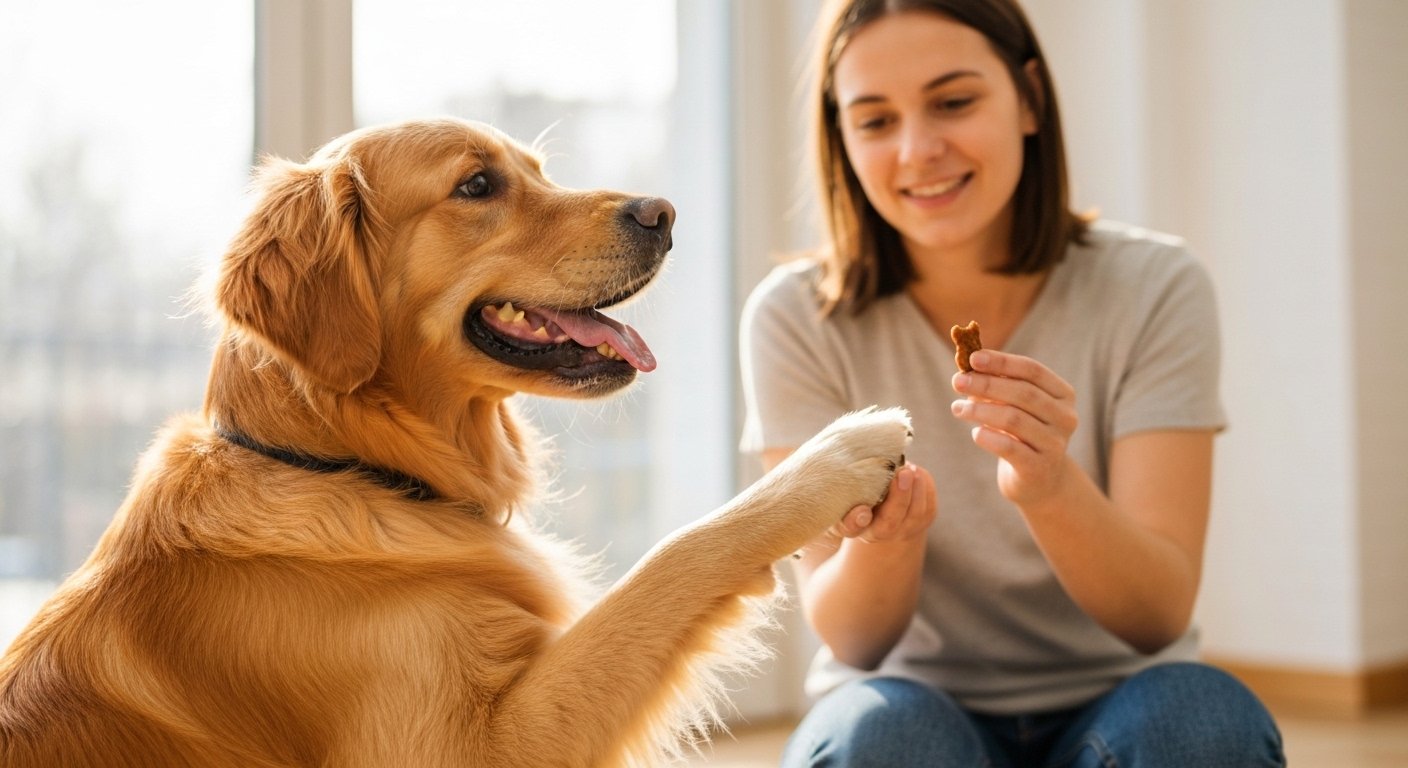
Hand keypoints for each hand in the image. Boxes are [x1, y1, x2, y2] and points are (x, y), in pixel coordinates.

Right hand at [831, 463, 936, 543]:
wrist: (883, 503)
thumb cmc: (859, 487)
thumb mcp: (850, 483)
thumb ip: (851, 476)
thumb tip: (857, 453)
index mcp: (852, 524)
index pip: (850, 528)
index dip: (855, 521)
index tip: (863, 510)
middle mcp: (876, 533)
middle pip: (889, 524)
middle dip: (899, 498)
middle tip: (903, 473)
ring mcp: (901, 530)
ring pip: (915, 515)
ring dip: (916, 489)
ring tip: (910, 469)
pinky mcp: (921, 522)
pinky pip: (928, 507)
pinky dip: (924, 486)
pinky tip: (916, 472)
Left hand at [950, 349, 1077, 505]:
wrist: (1040, 480)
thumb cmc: (1023, 434)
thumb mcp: (1015, 407)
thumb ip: (997, 387)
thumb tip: (966, 370)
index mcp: (1063, 395)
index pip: (1032, 370)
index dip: (1002, 362)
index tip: (973, 358)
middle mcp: (1065, 417)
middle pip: (1023, 393)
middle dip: (986, 384)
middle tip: (958, 382)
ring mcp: (1055, 444)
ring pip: (1014, 419)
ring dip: (980, 410)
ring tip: (957, 408)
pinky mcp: (1039, 468)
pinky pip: (1009, 447)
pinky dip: (988, 437)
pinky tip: (975, 433)